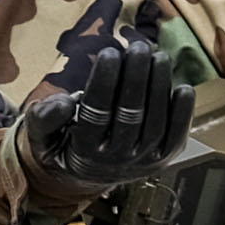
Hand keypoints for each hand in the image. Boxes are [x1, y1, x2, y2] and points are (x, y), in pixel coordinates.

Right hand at [25, 35, 192, 187]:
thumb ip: (44, 117)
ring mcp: (141, 162)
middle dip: (136, 78)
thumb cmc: (64, 143)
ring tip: (159, 57)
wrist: (86, 176)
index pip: (96, 113)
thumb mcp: (39, 135)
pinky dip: (182, 115)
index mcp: (84, 150)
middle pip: (129, 116)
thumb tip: (63, 102)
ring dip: (159, 88)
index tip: (110, 53)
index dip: (105, 82)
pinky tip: (184, 88)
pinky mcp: (162, 160)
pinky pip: (175, 138)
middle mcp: (115, 160)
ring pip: (154, 124)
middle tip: (140, 48)